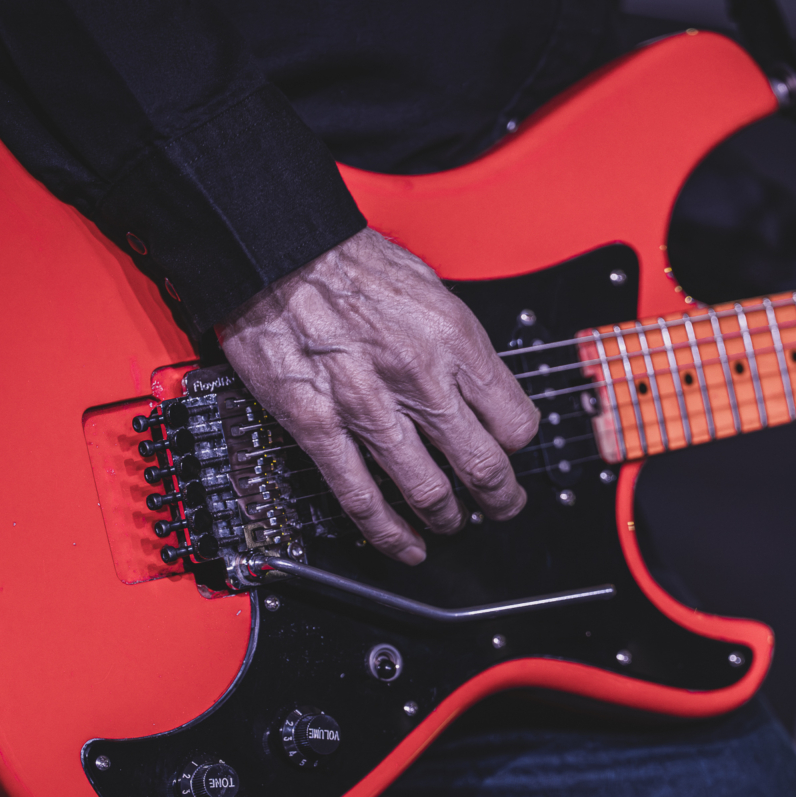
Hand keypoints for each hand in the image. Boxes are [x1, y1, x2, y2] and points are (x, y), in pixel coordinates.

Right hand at [220, 228, 539, 563]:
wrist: (277, 251)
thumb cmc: (346, 262)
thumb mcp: (429, 290)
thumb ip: (456, 344)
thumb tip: (478, 380)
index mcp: (455, 342)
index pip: (515, 421)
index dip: (518, 449)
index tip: (512, 455)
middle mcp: (420, 379)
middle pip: (483, 466)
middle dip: (499, 500)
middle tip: (500, 508)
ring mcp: (370, 408)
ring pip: (428, 491)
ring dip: (446, 519)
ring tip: (451, 525)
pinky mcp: (319, 425)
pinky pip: (360, 496)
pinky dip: (387, 532)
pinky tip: (402, 545)